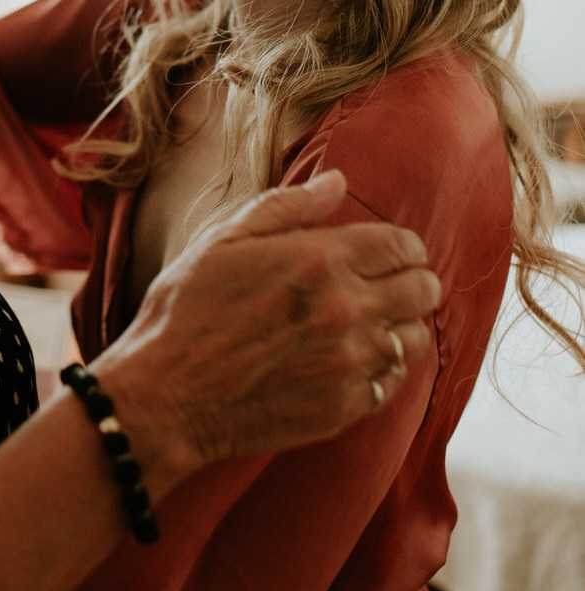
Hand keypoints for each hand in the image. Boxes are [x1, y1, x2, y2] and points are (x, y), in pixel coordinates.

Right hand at [94, 170, 439, 478]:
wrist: (166, 396)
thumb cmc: (186, 309)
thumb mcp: (223, 240)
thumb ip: (287, 206)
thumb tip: (337, 181)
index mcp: (318, 260)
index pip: (402, 245)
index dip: (403, 244)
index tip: (390, 250)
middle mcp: (345, 311)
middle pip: (423, 290)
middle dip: (412, 279)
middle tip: (387, 283)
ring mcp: (348, 365)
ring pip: (416, 339)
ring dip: (401, 325)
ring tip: (373, 322)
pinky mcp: (344, 409)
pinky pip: (392, 383)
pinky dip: (382, 368)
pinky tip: (351, 359)